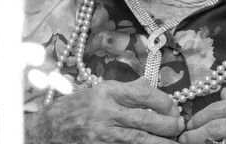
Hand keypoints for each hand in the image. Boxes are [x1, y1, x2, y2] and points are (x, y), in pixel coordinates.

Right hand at [25, 77, 183, 143]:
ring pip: (141, 141)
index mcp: (106, 92)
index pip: (144, 94)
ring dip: (161, 143)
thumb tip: (150, 86)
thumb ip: (125, 90)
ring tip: (174, 142)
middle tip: (179, 126)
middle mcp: (106, 113)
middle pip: (146, 120)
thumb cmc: (73, 108)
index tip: (173, 107)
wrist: (46, 130)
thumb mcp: (97, 91)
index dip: (164, 102)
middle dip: (169, 125)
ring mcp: (103, 135)